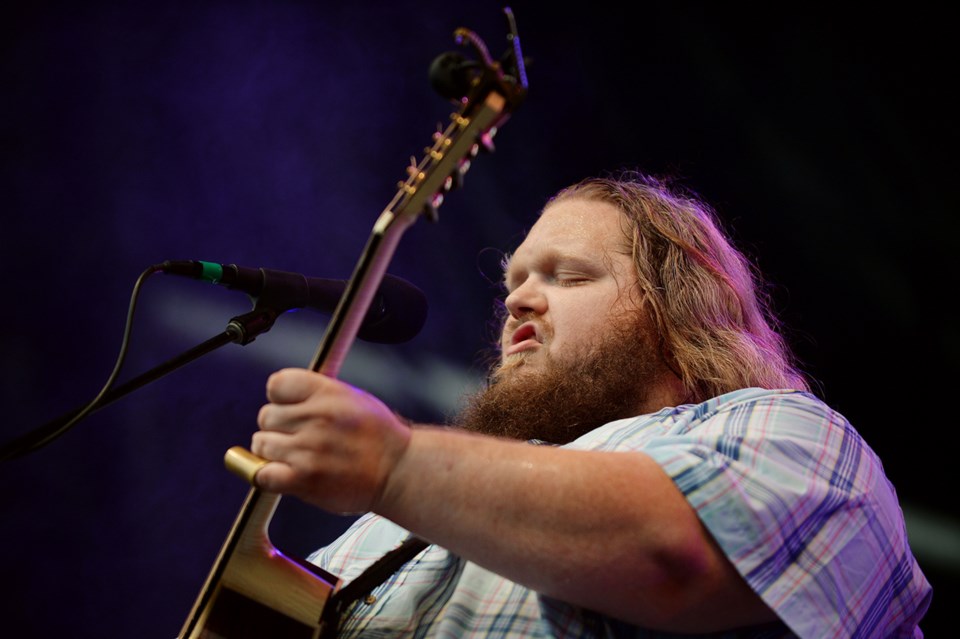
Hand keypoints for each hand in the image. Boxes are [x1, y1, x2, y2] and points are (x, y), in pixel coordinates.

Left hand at [252, 368, 411, 513]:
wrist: (399, 471)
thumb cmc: (379, 436)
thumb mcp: (353, 398)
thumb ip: (318, 393)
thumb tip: (284, 396)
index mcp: (327, 393)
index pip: (277, 384)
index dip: (280, 397)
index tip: (289, 408)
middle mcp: (316, 418)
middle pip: (266, 416)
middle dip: (278, 427)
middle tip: (298, 437)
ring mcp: (308, 450)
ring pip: (261, 444)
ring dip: (273, 452)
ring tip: (296, 457)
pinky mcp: (303, 479)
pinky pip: (262, 474)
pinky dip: (267, 475)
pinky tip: (284, 474)